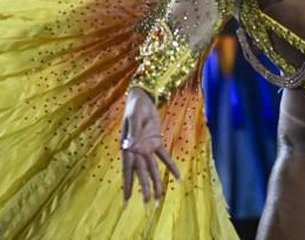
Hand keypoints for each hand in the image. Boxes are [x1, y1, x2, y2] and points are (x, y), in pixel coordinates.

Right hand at [120, 87, 180, 203]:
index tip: (126, 201)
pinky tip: (178, 177)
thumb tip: (129, 146)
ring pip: (153, 169)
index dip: (127, 186)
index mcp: (128, 148)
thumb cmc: (134, 107)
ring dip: (157, 183)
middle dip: (144, 190)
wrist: (142, 98)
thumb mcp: (133, 118)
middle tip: (148, 205)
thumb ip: (132, 132)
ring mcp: (147, 148)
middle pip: (142, 174)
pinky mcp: (157, 141)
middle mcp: (137, 151)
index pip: (127, 171)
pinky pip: (164, 157)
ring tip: (160, 198)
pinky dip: (171, 166)